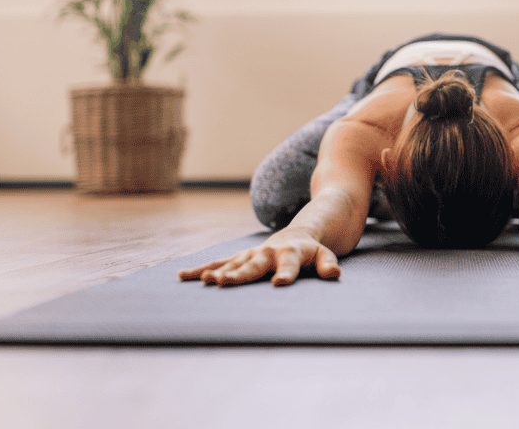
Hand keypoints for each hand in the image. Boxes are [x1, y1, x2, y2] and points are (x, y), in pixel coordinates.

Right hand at [178, 228, 341, 286]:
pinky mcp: (240, 258)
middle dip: (239, 274)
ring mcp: (251, 255)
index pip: (289, 265)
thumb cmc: (312, 251)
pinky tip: (183, 276)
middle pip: (254, 265)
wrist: (297, 234)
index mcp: (291, 253)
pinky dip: (202, 269)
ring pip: (233, 263)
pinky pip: (219, 263)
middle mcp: (268, 253)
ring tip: (206, 280)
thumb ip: (328, 264)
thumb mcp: (325, 255)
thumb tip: (334, 274)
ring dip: (218, 271)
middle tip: (224, 283)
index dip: (285, 274)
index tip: (278, 284)